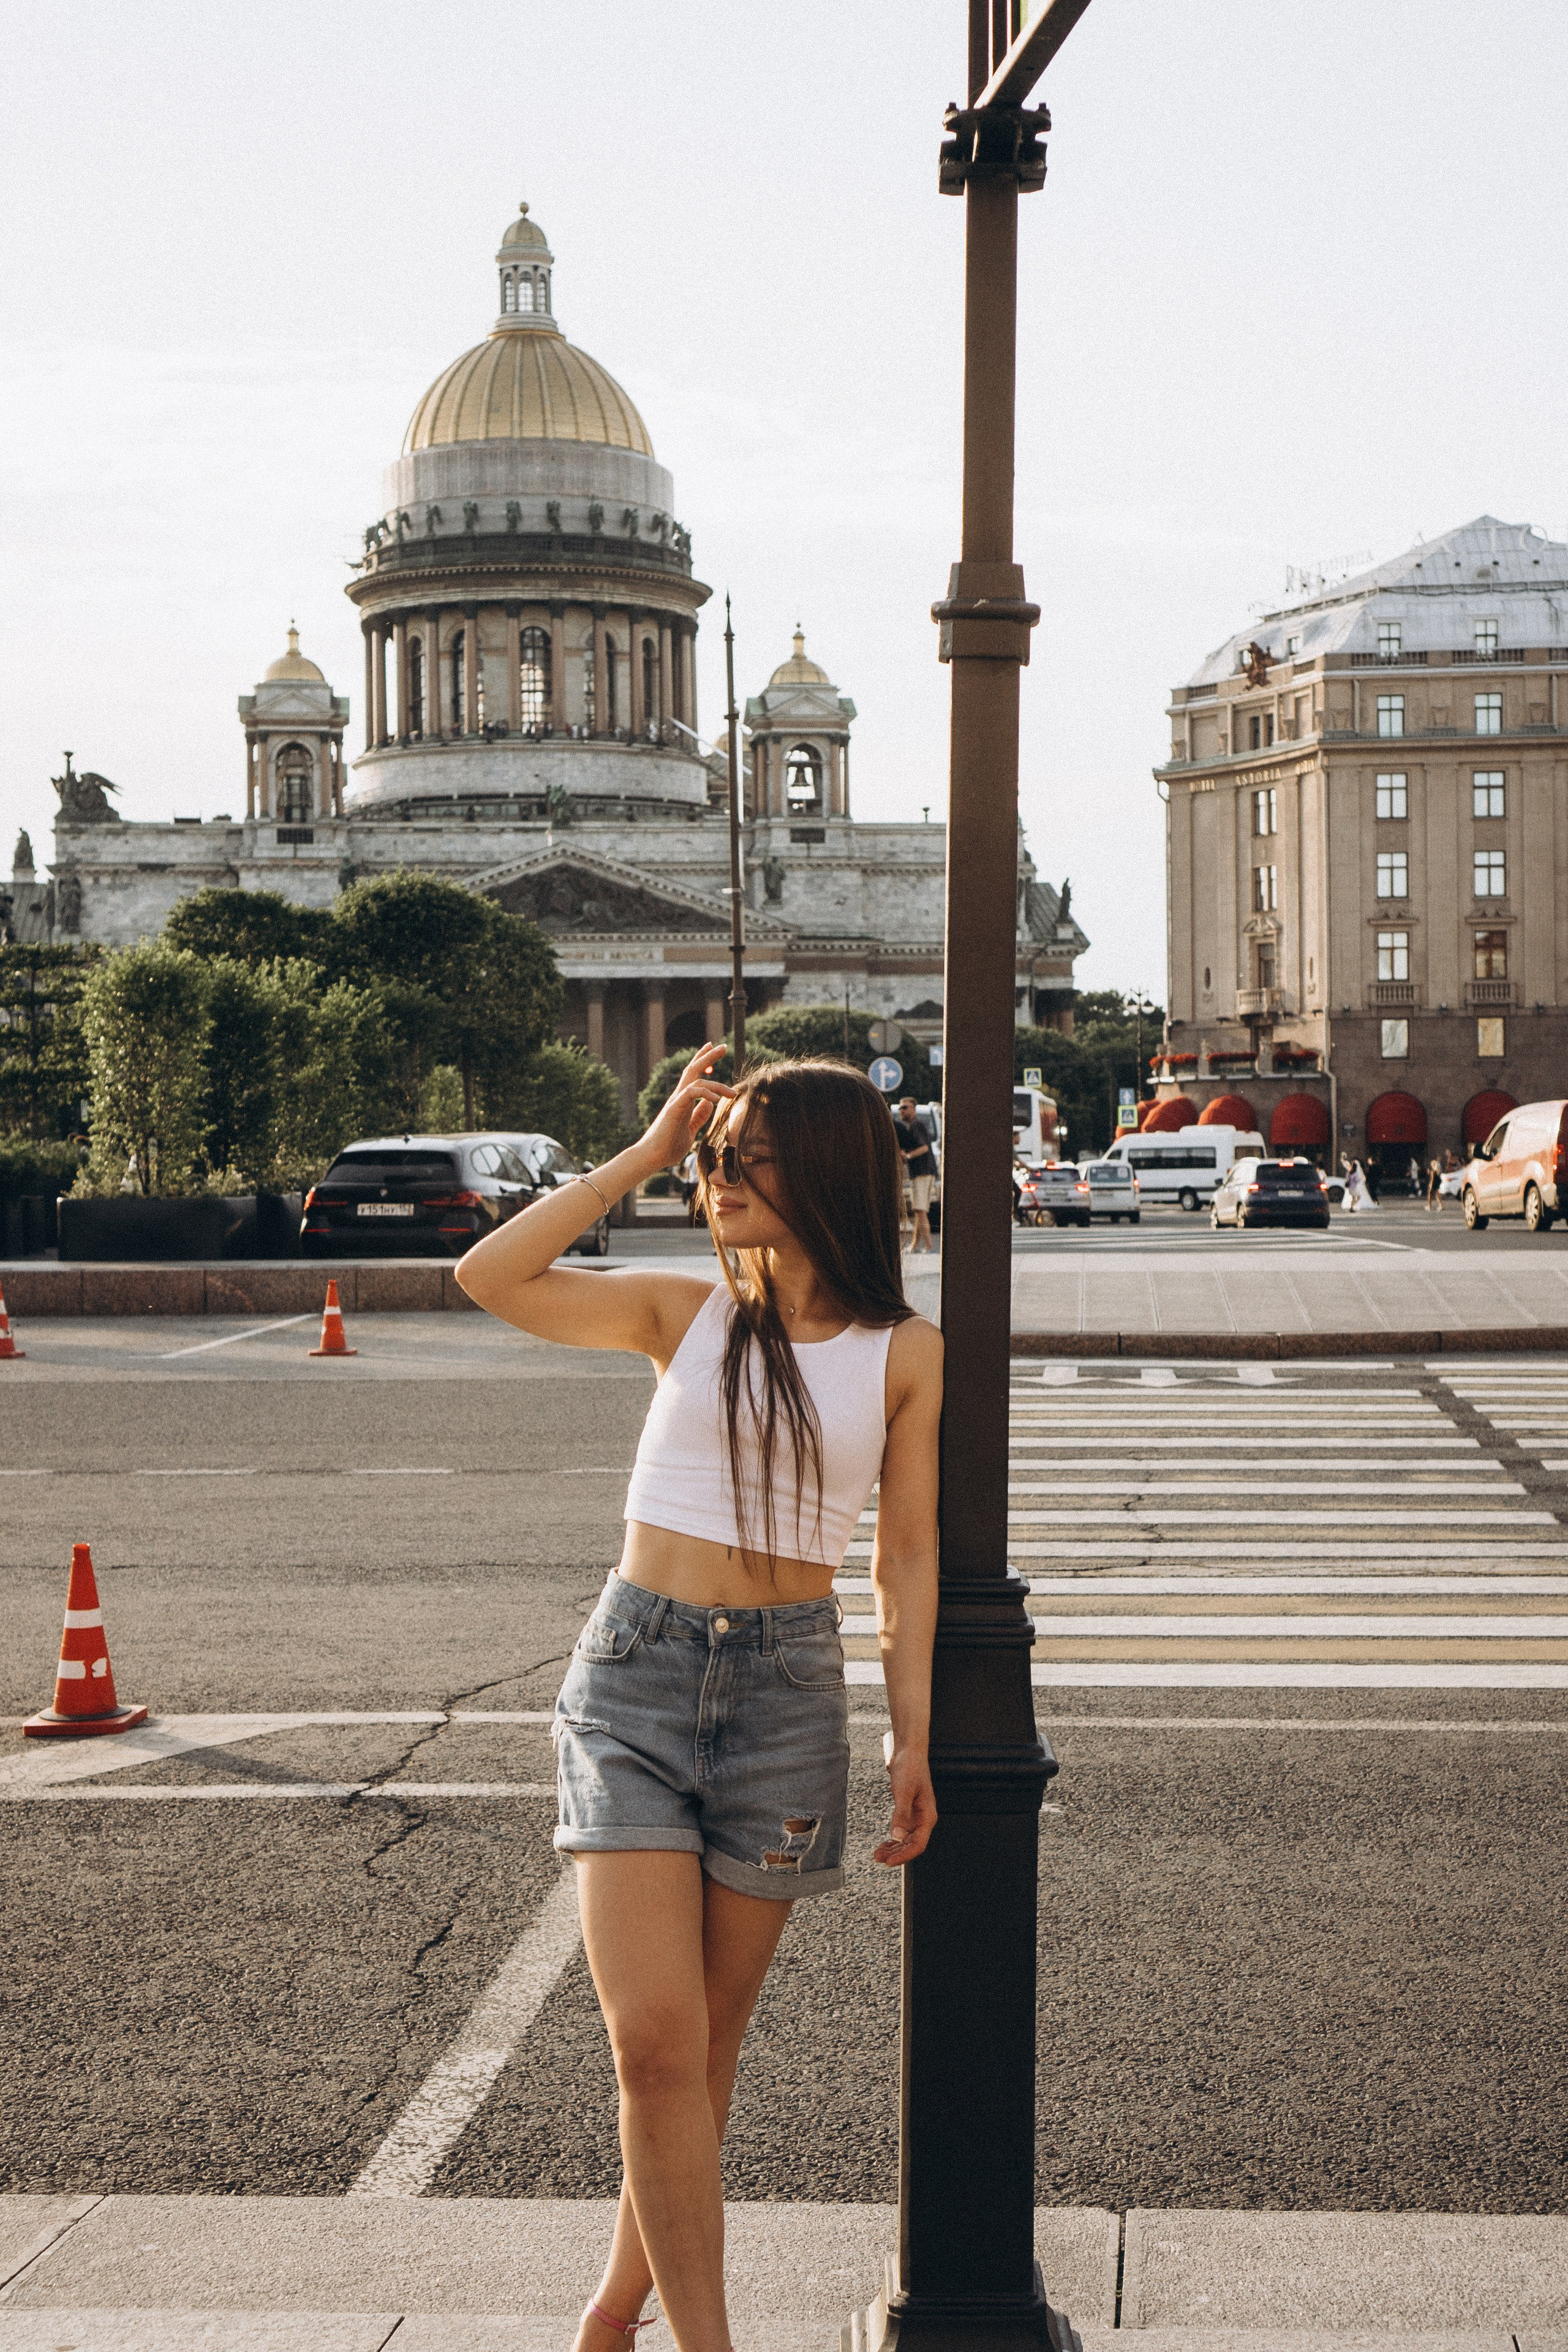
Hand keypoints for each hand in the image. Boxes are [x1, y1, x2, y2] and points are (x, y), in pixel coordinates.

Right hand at [641, 1043, 735, 1171]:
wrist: (652, 1158)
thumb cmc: (669, 1146)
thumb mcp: (690, 1130)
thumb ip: (699, 1116)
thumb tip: (710, 1103)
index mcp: (683, 1101)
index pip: (693, 1075)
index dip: (703, 1060)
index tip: (714, 1048)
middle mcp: (678, 1097)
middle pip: (693, 1069)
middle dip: (708, 1056)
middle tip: (724, 1046)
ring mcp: (675, 1102)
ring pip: (695, 1080)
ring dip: (716, 1083)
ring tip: (732, 1093)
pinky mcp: (674, 1110)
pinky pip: (691, 1093)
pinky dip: (705, 1093)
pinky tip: (717, 1100)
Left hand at [875, 1744, 936, 1867]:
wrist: (908, 1751)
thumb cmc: (909, 1768)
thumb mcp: (903, 1791)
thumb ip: (901, 1814)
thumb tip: (897, 1836)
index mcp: (928, 1816)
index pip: (918, 1844)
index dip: (904, 1855)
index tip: (889, 1862)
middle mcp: (924, 1818)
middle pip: (912, 1844)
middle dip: (896, 1854)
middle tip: (878, 1859)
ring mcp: (916, 1815)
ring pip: (906, 1839)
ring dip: (894, 1848)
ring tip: (878, 1854)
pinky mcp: (908, 1810)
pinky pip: (902, 1830)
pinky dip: (893, 1838)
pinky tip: (885, 1843)